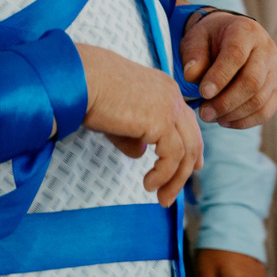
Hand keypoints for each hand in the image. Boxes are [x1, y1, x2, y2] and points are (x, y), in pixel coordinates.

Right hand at [78, 44, 204, 204]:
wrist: (81, 78)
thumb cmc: (90, 92)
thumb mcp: (117, 116)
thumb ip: (132, 134)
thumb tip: (140, 154)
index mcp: (164, 88)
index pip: (187, 121)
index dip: (193, 146)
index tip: (195, 166)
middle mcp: (172, 95)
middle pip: (192, 138)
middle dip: (186, 170)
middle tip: (171, 194)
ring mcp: (169, 107)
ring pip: (186, 151)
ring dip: (174, 180)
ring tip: (160, 197)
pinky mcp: (161, 121)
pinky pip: (172, 156)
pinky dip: (164, 175)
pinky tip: (149, 184)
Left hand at [180, 10, 276, 127]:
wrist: (230, 37)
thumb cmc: (210, 39)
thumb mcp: (196, 39)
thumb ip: (193, 56)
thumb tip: (192, 76)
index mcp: (245, 31)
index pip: (236, 56)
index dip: (220, 77)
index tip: (203, 93)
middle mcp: (266, 49)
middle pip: (252, 82)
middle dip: (226, 102)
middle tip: (203, 112)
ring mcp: (275, 70)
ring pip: (259, 100)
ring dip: (233, 114)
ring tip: (210, 116)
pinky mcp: (276, 88)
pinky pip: (265, 111)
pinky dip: (244, 121)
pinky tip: (224, 120)